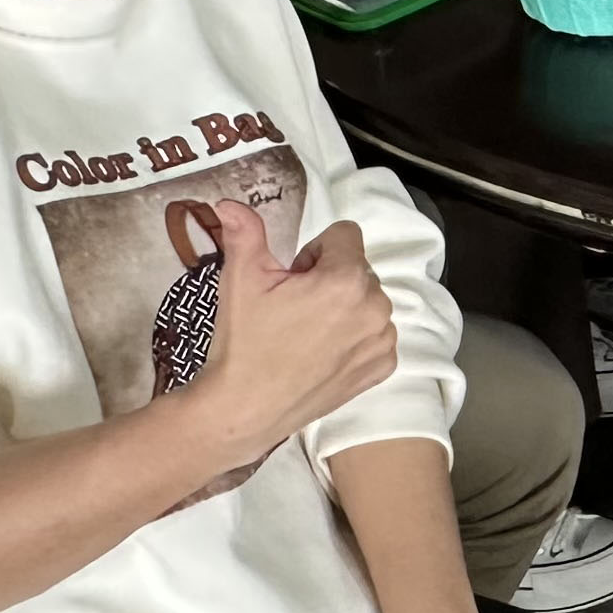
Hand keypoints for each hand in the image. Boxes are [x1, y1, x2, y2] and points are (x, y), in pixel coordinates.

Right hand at [186, 202, 396, 466]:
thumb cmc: (243, 342)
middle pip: (357, 268)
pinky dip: (355, 337)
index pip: (344, 235)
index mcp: (347, 278)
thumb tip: (230, 202)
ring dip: (344, 306)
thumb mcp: (241, 279)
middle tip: (294, 308)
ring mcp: (382, 340)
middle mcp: (376, 306)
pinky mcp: (382, 368)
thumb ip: (245, 232)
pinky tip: (322, 353)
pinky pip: (375, 333)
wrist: (244, 409)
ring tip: (306, 333)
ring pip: (367, 300)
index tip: (292, 280)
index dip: (313, 254)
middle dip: (329, 279)